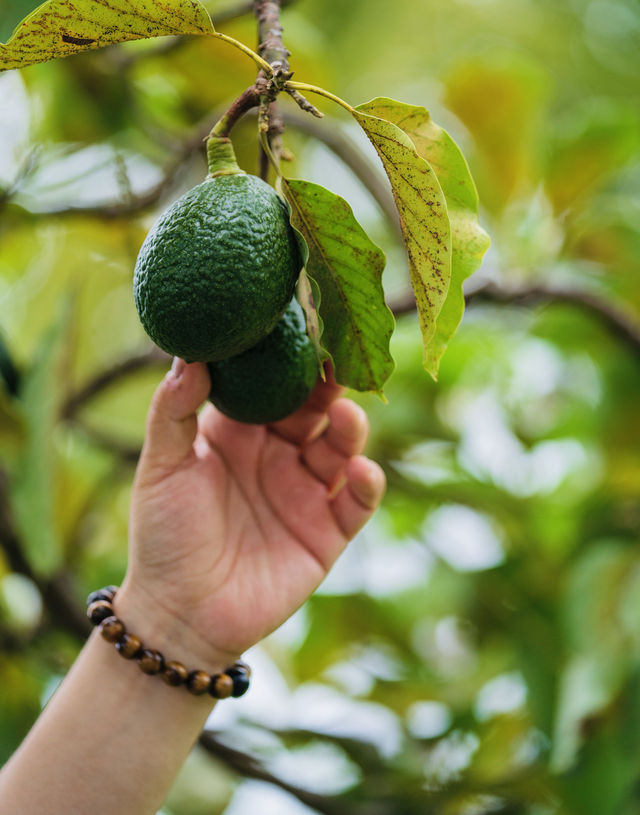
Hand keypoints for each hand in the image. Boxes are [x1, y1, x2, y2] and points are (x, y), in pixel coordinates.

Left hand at [118, 359, 384, 670]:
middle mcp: (277, 454)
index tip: (300, 329)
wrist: (180, 616)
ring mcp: (305, 491)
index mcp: (239, 432)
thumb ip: (173, 411)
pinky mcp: (327, 532)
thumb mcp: (162, 467)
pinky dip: (365, 482)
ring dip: (350, 428)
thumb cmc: (163, 536)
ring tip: (344, 416)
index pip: (271, 385)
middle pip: (314, 409)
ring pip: (341, 447)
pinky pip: (357, 500)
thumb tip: (190, 354)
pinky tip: (359, 470)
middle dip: (327, 386)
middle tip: (334, 365)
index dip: (287, 360)